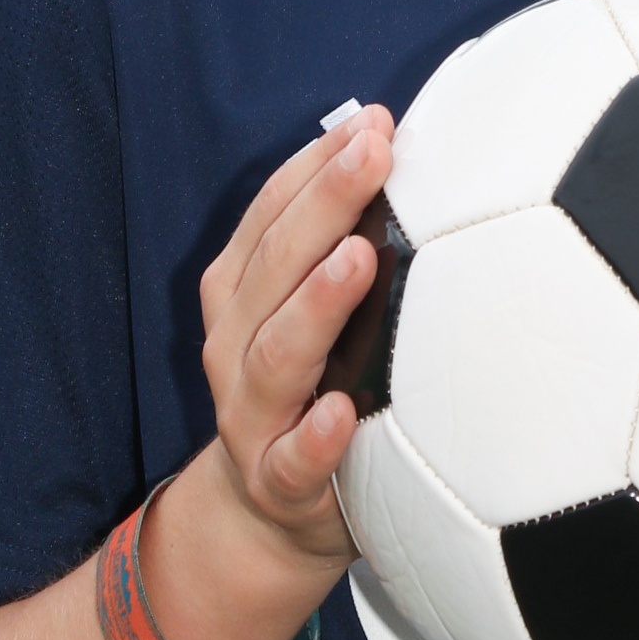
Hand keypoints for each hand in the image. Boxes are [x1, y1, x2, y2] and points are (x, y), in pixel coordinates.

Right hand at [197, 105, 395, 564]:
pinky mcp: (277, 482)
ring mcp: (251, 414)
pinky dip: (313, 436)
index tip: (372, 123)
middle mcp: (236, 344)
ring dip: (315, 303)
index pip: (270, 214)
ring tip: (359, 257)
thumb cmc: (313, 384)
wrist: (267, 516)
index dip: (315, 166)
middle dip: (322, 204)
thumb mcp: (313, 310)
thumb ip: (342, 244)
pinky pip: (292, 460)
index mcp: (242, 292)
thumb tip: (402, 156)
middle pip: (273, 266)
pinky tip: (341, 413)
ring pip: (276, 353)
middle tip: (374, 155)